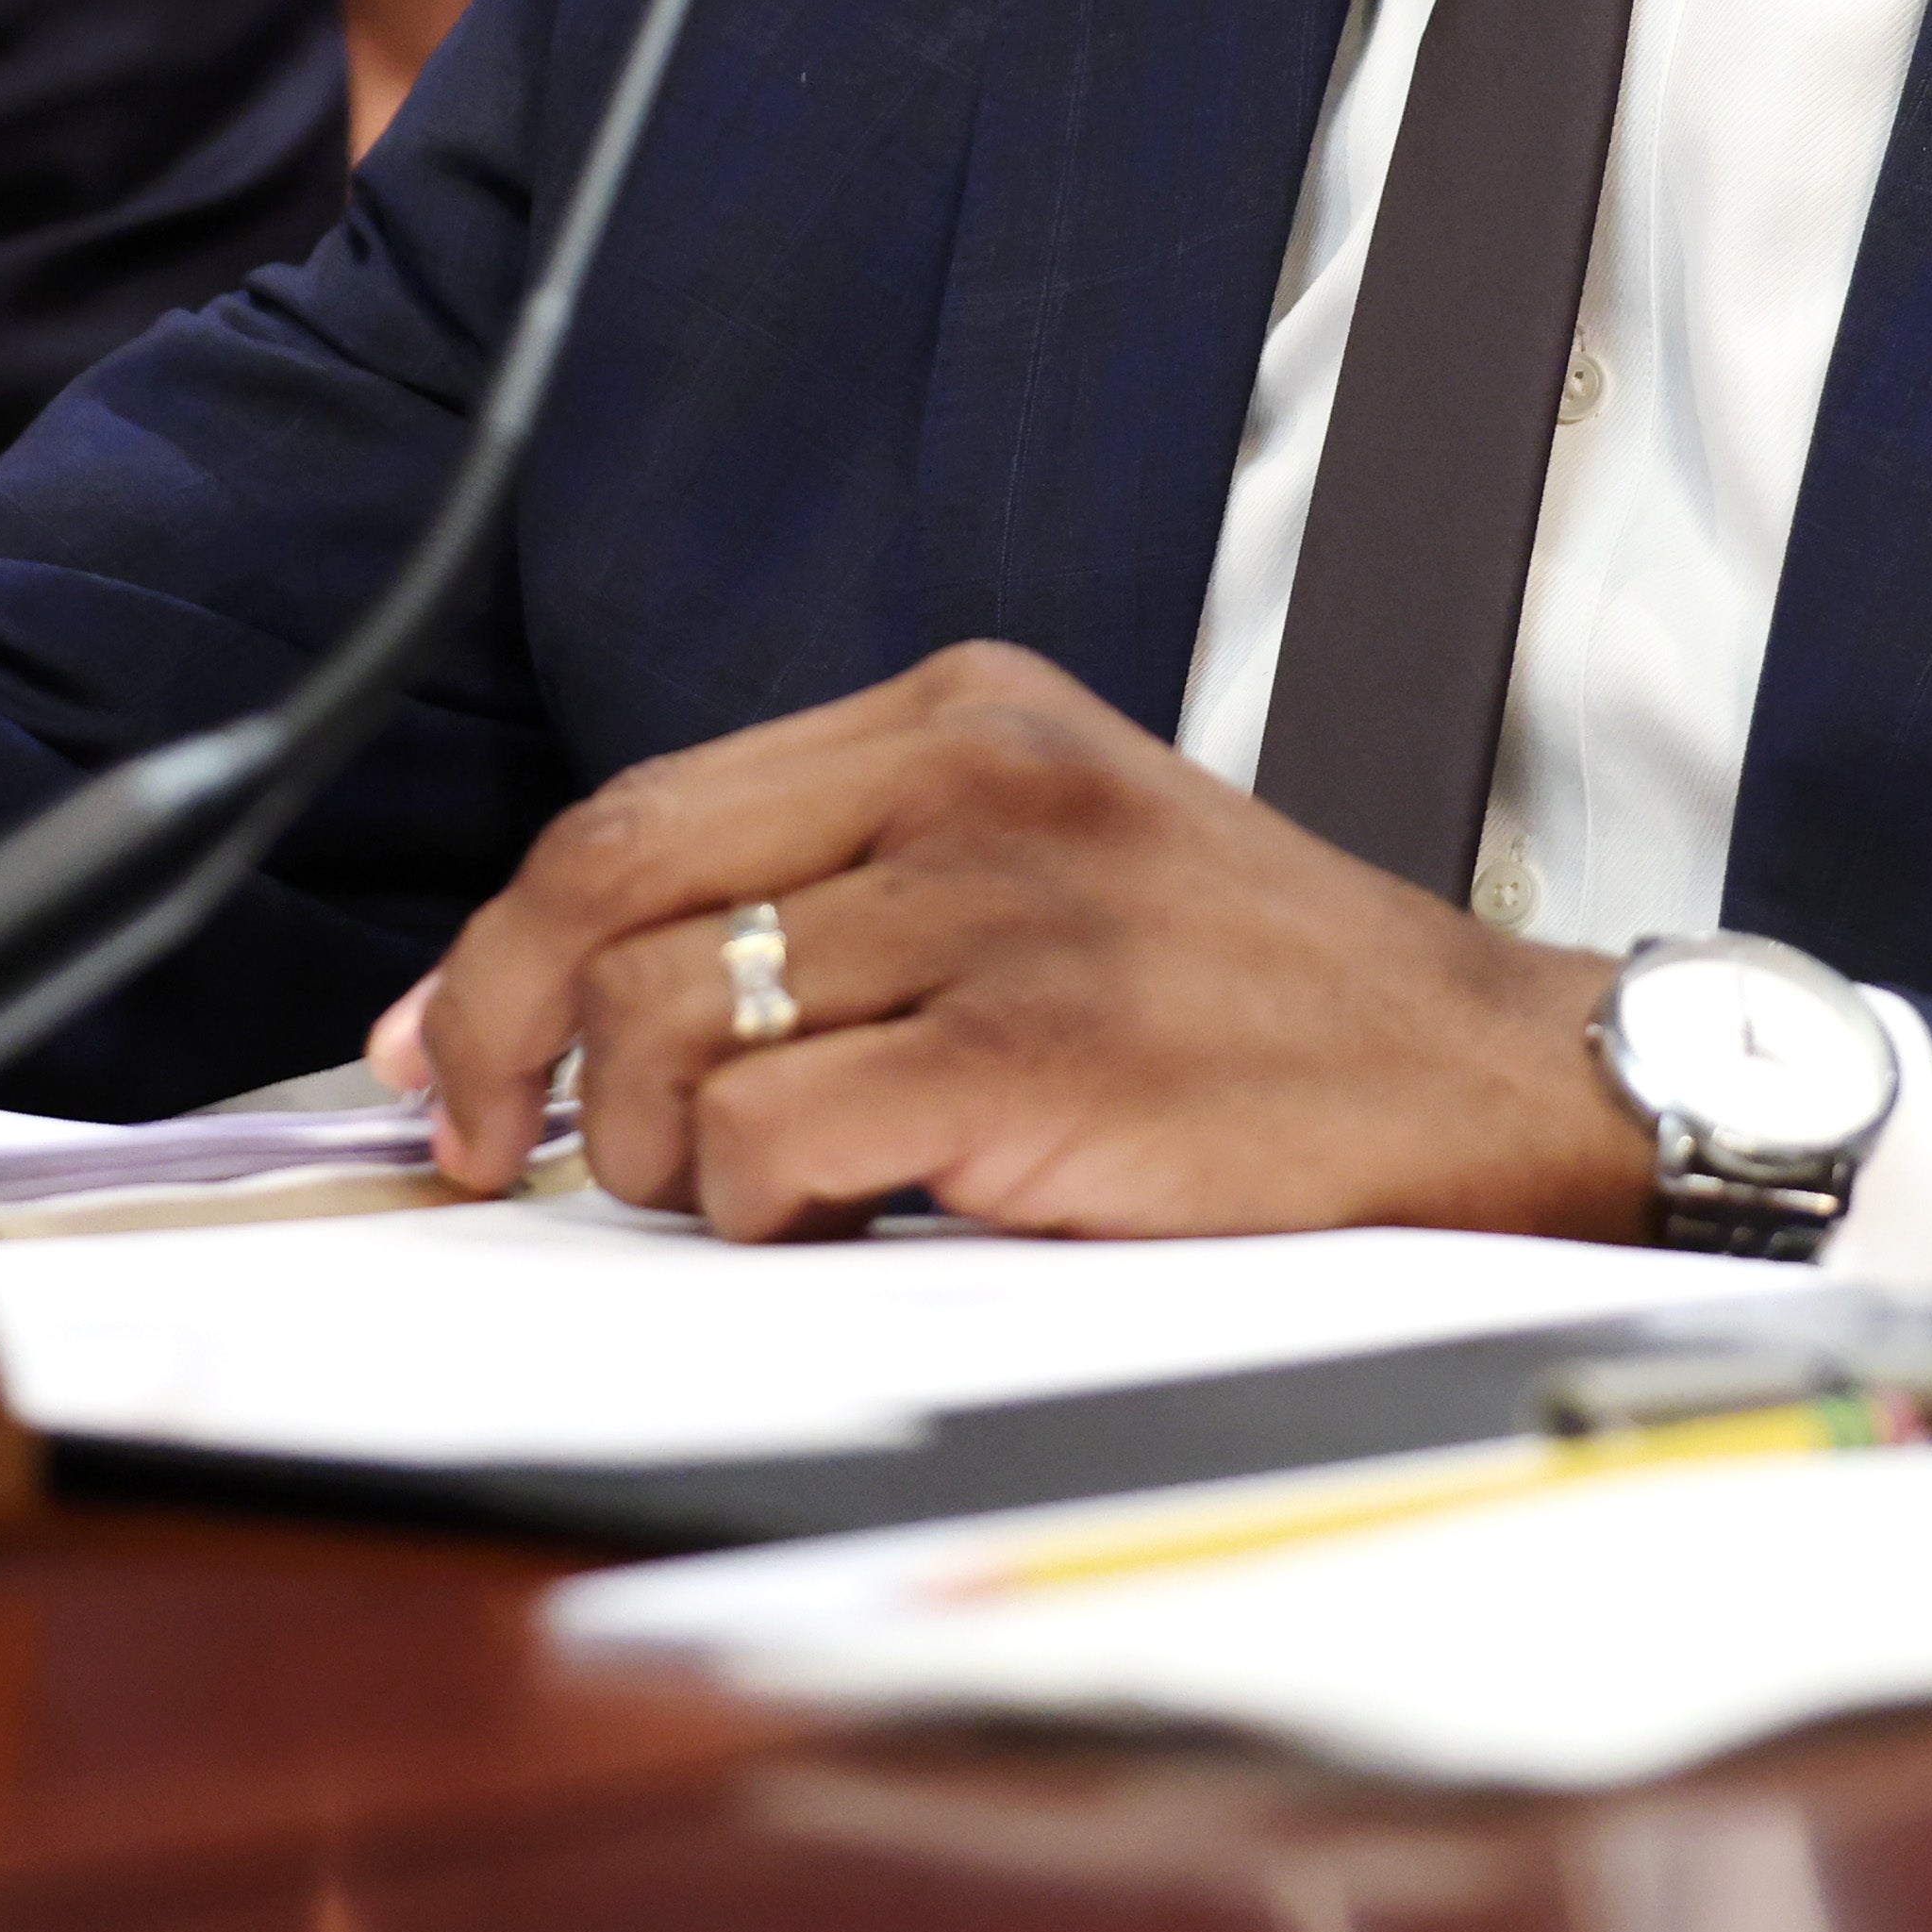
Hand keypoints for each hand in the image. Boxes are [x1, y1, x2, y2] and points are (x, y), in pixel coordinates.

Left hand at [363, 640, 1659, 1242]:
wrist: (1494, 1084)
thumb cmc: (1260, 1008)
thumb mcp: (1052, 866)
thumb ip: (841, 897)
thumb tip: (578, 1011)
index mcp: (957, 717)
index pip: (637, 809)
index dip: (500, 942)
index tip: (437, 1046)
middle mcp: (965, 783)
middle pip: (608, 884)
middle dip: (499, 1037)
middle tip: (490, 1151)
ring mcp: (1003, 911)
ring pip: (674, 1028)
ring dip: (660, 1154)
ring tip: (753, 1194)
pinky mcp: (1035, 1051)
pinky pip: (774, 1137)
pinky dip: (761, 1204)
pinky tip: (842, 1214)